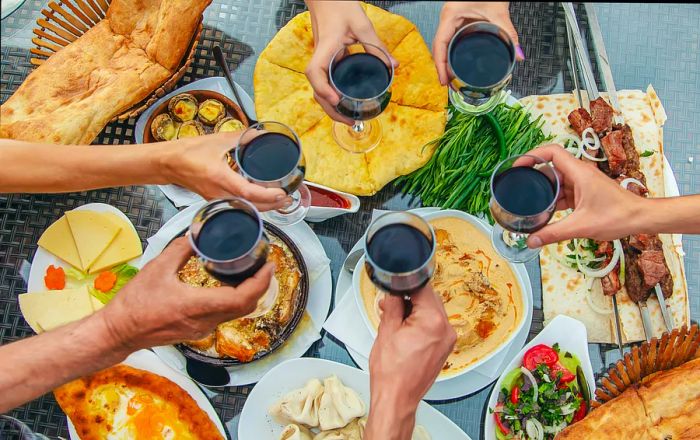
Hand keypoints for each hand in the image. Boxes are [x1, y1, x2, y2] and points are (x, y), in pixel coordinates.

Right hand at [98, 237, 273, 351]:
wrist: (119, 332)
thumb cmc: (135, 304)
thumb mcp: (157, 268)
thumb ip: (181, 249)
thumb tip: (197, 235)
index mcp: (197, 306)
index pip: (241, 298)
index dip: (260, 283)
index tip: (268, 266)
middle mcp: (204, 321)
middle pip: (245, 307)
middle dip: (261, 287)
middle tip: (266, 267)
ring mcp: (202, 329)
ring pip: (236, 313)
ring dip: (249, 295)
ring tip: (253, 274)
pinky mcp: (197, 331)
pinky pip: (224, 316)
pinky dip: (235, 301)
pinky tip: (232, 287)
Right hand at [160, 132, 288, 210]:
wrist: (167, 164)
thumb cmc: (188, 152)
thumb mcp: (217, 140)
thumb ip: (242, 137)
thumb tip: (261, 134)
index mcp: (220, 177)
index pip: (247, 192)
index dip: (267, 195)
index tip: (282, 193)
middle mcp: (218, 193)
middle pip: (250, 206)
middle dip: (272, 205)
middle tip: (288, 197)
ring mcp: (216, 200)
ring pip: (245, 209)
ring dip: (263, 207)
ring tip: (279, 200)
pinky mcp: (215, 201)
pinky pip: (238, 207)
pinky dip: (252, 205)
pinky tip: (261, 200)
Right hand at [305, 1, 396, 123]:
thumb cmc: (339, 5)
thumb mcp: (361, 24)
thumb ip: (376, 45)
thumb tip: (393, 65)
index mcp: (326, 47)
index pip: (315, 72)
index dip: (323, 89)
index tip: (337, 100)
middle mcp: (320, 57)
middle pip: (316, 89)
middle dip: (330, 108)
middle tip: (349, 121)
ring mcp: (322, 60)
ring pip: (320, 88)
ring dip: (330, 105)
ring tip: (348, 117)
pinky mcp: (326, 60)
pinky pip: (326, 81)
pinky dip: (332, 95)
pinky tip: (345, 101)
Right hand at [365, 286, 455, 439]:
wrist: (397, 397)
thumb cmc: (392, 372)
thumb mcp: (387, 329)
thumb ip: (392, 305)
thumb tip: (393, 292)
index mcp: (432, 321)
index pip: (422, 288)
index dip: (405, 285)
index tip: (395, 286)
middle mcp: (445, 329)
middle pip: (429, 299)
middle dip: (410, 298)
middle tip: (391, 306)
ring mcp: (447, 339)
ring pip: (432, 311)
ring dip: (416, 311)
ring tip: (396, 322)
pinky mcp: (445, 347)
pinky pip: (435, 325)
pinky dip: (422, 323)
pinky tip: (406, 331)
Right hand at [433, 2, 522, 85]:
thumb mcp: (499, 12)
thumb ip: (509, 34)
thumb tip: (518, 55)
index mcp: (451, 15)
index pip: (440, 44)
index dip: (440, 65)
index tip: (444, 80)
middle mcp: (447, 18)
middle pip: (439, 48)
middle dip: (442, 67)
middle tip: (449, 84)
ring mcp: (450, 20)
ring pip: (442, 45)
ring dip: (445, 62)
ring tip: (451, 79)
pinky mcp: (457, 21)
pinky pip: (449, 40)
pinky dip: (450, 53)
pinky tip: (455, 63)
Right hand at [526, 144, 646, 246]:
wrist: (640, 219)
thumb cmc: (619, 216)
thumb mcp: (581, 226)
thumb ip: (553, 233)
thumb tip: (531, 241)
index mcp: (580, 172)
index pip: (552, 152)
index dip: (532, 155)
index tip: (519, 165)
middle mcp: (581, 173)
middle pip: (551, 166)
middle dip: (534, 174)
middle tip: (518, 184)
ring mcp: (583, 182)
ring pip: (557, 180)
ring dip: (544, 188)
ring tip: (529, 199)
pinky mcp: (586, 192)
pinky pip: (565, 190)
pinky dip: (554, 198)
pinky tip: (546, 210)